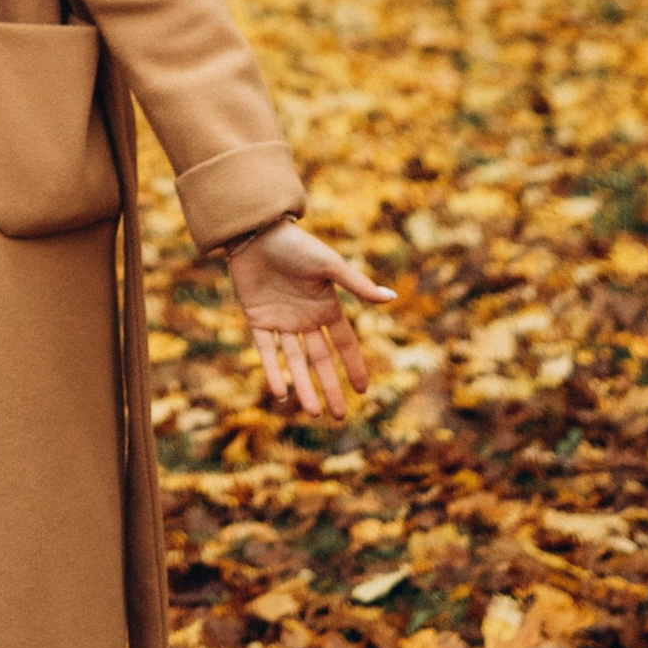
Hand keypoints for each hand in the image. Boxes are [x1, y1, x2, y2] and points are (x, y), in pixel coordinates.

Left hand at [222, 222, 395, 420]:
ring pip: (294, 361)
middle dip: (329, 387)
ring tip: (312, 413)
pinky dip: (273, 371)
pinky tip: (281, 393)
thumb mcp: (329, 265)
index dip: (353, 365)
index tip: (363, 390)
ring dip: (303, 386)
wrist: (255, 232)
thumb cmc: (296, 245)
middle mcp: (305, 318)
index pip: (343, 342)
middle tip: (339, 416)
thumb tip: (392, 298)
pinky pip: (267, 352)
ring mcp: (281, 321)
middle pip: (320, 359)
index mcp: (326, 305)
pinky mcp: (257, 320)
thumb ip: (357, 285)